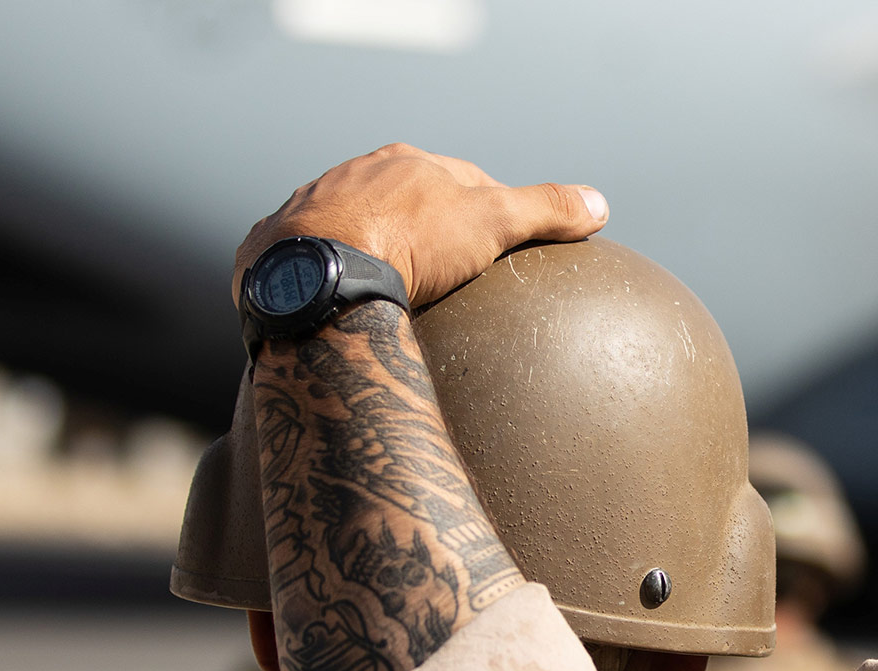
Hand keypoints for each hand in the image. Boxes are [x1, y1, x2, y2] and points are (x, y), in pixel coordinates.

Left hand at [233, 143, 608, 308]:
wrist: (319, 276)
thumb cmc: (409, 244)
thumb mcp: (493, 223)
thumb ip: (545, 210)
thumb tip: (600, 203)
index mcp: (404, 162)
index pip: (458, 177)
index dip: (484, 207)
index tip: (496, 243)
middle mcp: (351, 176)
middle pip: (401, 199)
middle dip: (424, 227)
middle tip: (448, 272)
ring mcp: (309, 211)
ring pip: (352, 226)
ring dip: (373, 248)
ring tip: (394, 291)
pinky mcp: (277, 250)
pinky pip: (310, 259)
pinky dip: (330, 274)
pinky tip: (341, 302)